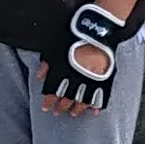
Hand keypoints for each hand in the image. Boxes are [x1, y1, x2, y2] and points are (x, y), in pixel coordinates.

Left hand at [44, 0, 131, 115]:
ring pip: (82, 101)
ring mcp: (91, 80)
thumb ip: (47, 62)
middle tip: (57, 112)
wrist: (97, 30)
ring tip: (73, 114)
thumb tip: (40, 75)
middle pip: (66, 98)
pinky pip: (100, 96)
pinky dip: (96, 106)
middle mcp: (75, 79)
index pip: (52, 91)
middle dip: (61, 107)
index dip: (48, 101)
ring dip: (76, 109)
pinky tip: (93, 112)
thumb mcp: (55, 46)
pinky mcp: (104, 79)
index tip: (45, 107)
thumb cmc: (75, 35)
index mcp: (61, 71)